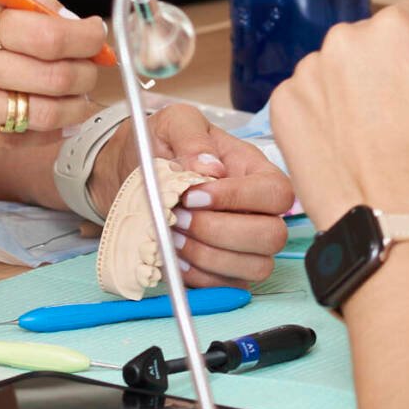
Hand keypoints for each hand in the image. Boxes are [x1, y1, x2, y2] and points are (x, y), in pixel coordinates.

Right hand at [0, 0, 107, 157]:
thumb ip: (12, 2)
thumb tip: (68, 16)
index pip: (48, 31)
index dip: (87, 38)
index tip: (99, 36)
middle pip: (52, 75)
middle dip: (87, 74)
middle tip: (94, 70)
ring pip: (40, 115)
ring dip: (72, 108)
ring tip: (78, 99)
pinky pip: (12, 142)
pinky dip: (41, 133)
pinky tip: (48, 122)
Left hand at [88, 98, 292, 289]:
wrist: (132, 171)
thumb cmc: (163, 144)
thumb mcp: (174, 122)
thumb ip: (191, 136)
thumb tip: (209, 169)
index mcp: (255, 171)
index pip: (276, 193)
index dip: (238, 198)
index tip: (192, 194)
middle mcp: (259, 211)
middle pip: (272, 235)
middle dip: (220, 231)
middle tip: (179, 216)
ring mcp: (246, 245)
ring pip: (254, 267)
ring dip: (208, 255)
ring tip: (173, 235)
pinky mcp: (226, 271)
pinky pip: (227, 287)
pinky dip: (198, 276)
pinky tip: (173, 254)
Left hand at [272, 0, 408, 230]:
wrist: (389, 229)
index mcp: (390, 31)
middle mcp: (340, 42)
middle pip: (375, 41)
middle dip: (391, 70)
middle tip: (406, 123)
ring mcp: (306, 73)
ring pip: (342, 66)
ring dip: (357, 89)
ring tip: (376, 137)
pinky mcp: (281, 104)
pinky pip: (312, 93)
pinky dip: (327, 112)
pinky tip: (347, 143)